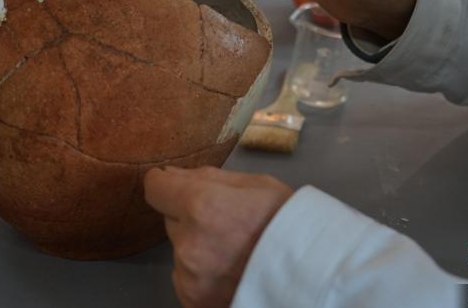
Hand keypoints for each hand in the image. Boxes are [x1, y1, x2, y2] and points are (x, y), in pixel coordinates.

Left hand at [144, 166, 293, 307]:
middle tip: (226, 222)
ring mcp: (190, 276)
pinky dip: (201, 273)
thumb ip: (207, 177)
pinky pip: (185, 276)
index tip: (173, 185)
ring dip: (196, 245)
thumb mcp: (255, 184)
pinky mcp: (193, 300)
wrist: (312, 273)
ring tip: (233, 249)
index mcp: (202, 206)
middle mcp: (189, 243)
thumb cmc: (288, 222)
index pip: (156, 188)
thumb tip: (170, 173)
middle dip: (190, 216)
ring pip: (180, 248)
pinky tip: (230, 270)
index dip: (165, 183)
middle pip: (171, 219)